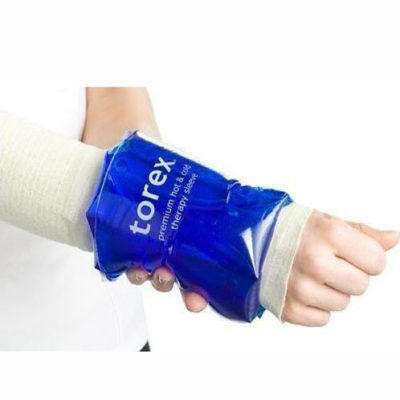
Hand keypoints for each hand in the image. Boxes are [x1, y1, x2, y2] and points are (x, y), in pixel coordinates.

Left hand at [83, 87, 207, 312]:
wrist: (121, 147)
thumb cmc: (160, 165)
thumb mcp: (187, 174)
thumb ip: (206, 186)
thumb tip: (234, 192)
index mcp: (181, 239)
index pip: (191, 272)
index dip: (196, 291)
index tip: (201, 301)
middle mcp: (159, 247)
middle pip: (168, 279)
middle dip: (176, 290)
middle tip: (184, 295)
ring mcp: (135, 244)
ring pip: (141, 272)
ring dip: (147, 278)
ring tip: (150, 271)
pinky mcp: (109, 236)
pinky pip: (115, 259)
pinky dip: (120, 264)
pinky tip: (128, 261)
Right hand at [282, 210, 398, 325]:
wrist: (252, 241)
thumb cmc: (293, 230)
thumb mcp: (328, 222)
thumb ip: (364, 233)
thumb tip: (393, 238)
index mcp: (329, 234)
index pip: (377, 261)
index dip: (366, 257)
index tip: (348, 252)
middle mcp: (314, 261)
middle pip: (361, 286)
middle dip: (350, 275)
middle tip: (327, 263)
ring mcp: (299, 286)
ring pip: (342, 304)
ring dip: (331, 291)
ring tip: (311, 274)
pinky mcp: (288, 307)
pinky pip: (322, 319)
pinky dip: (315, 307)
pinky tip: (302, 288)